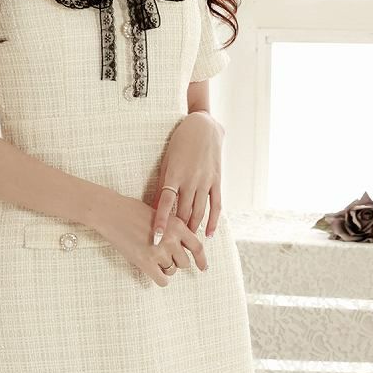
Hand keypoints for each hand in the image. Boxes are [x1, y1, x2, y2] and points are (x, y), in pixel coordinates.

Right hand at [92, 191, 207, 287]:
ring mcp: (158, 251)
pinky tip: (151, 271)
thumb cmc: (134, 212)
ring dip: (164, 268)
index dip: (202, 260)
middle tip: (162, 255)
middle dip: (176, 262)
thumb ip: (174, 230)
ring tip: (151, 256)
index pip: (197, 247)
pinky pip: (162, 280)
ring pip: (172, 271)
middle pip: (184, 262)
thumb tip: (184, 249)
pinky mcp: (145, 262)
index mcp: (177, 225)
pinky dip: (159, 278)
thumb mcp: (161, 216)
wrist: (112, 213)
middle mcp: (171, 239)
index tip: (204, 268)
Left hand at [152, 111, 223, 246]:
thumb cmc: (180, 143)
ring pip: (199, 211)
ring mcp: (206, 181)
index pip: (166, 203)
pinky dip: (213, 221)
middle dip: (178, 230)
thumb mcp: (167, 161)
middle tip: (171, 246)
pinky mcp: (217, 180)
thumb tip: (155, 207)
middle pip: (184, 211)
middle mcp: (191, 179)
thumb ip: (163, 185)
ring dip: (193, 228)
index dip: (161, 221)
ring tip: (187, 243)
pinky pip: (216, 205)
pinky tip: (209, 234)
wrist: (203, 126)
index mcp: (175, 174)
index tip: (157, 238)